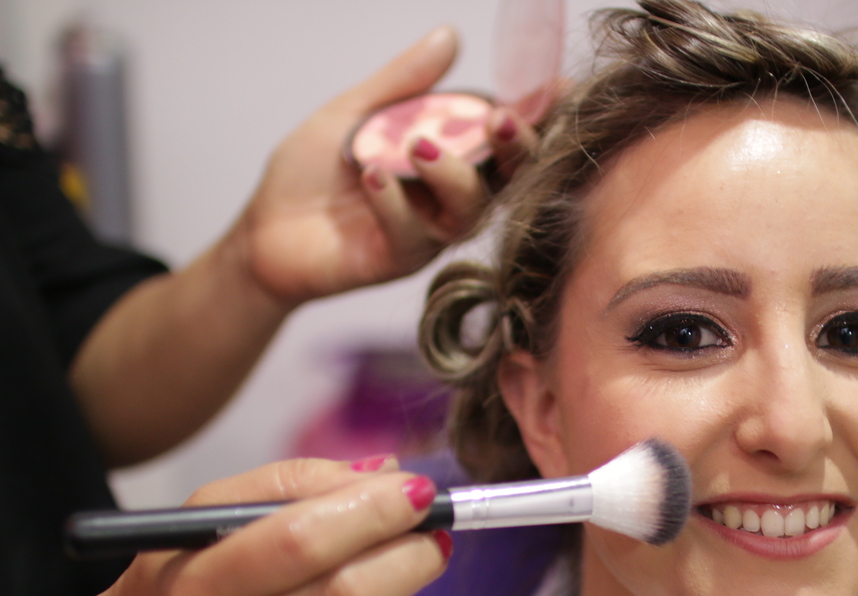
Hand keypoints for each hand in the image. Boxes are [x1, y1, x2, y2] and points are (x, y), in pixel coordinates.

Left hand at [237, 26, 540, 304]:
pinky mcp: (397, 261)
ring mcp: (428, 233)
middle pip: (508, 179)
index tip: (557, 87)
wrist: (263, 231)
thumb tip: (450, 35)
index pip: (504, 138)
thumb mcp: (354, 113)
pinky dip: (395, 203)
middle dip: (516, 149)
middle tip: (503, 119)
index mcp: (449, 157)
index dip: (536, 115)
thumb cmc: (311, 174)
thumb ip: (404, 83)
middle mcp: (448, 197)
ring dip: (453, 175)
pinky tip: (373, 176)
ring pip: (468, 211)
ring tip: (420, 146)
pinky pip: (412, 235)